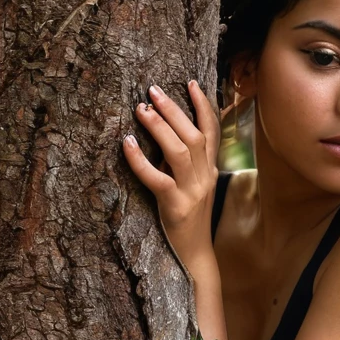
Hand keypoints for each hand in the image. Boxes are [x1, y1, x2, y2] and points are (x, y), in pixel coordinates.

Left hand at [122, 81, 219, 273]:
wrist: (195, 256)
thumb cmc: (188, 219)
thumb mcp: (192, 186)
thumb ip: (184, 164)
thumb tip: (164, 135)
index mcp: (210, 170)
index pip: (212, 131)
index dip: (203, 105)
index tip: (190, 82)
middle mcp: (205, 177)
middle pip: (194, 135)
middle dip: (173, 109)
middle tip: (152, 91)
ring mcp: (192, 192)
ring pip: (179, 151)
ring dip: (160, 127)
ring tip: (141, 110)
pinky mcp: (175, 207)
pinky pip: (158, 179)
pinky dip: (140, 160)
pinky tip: (127, 144)